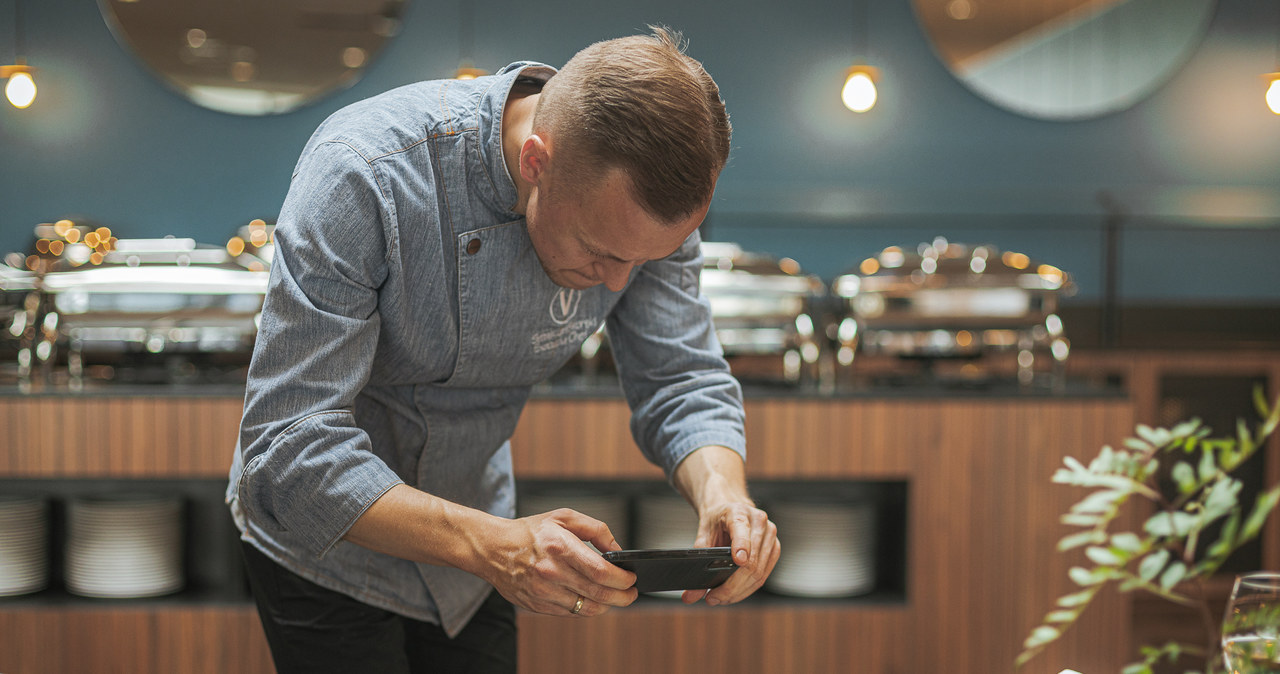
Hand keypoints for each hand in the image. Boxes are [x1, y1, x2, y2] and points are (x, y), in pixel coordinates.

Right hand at [478, 508, 637, 616]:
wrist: (494, 549)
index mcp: (560, 547)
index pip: (600, 571)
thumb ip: (595, 529)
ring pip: (586, 607)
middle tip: (632, 593)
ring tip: (616, 598)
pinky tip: (593, 599)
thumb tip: (618, 550)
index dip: (622, 579)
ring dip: (607, 605)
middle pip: (598, 593)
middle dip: (623, 596)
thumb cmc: (531, 531)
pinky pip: (570, 612)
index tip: (632, 578)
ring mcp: (543, 591)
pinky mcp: (537, 605)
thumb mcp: (564, 517)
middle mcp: (552, 572)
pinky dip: (586, 608)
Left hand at [682, 499, 779, 605]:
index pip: (743, 532)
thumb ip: (697, 561)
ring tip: (721, 599)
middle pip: (752, 561)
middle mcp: (759, 522)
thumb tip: (689, 596)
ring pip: (759, 572)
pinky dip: (749, 587)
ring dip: (740, 591)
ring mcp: (770, 535)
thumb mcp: (703, 534)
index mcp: (739, 512)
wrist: (731, 507)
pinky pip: (764, 574)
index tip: (738, 562)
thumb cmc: (717, 519)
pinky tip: (735, 594)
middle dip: (732, 585)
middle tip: (714, 598)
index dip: (742, 547)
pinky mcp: (775, 548)